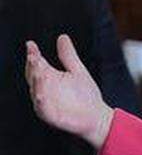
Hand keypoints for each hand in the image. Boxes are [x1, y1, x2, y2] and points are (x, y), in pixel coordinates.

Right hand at [25, 35, 112, 149]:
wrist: (97, 117)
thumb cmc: (86, 96)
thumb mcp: (77, 71)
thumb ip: (68, 56)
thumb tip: (62, 36)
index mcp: (49, 77)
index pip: (37, 63)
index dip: (33, 54)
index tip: (31, 44)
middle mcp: (43, 89)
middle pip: (33, 75)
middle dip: (32, 65)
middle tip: (33, 55)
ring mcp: (45, 102)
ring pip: (36, 90)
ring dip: (36, 81)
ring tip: (38, 70)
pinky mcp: (50, 115)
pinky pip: (42, 108)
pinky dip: (40, 101)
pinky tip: (40, 94)